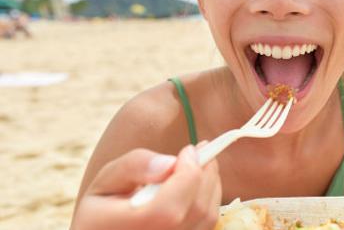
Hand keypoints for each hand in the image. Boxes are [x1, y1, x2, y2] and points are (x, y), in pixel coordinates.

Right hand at [72, 144, 221, 229]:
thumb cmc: (103, 209)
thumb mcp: (106, 181)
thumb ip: (134, 166)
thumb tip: (169, 163)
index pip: (168, 210)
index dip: (187, 175)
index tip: (189, 149)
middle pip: (195, 210)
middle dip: (204, 173)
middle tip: (201, 150)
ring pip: (207, 217)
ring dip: (210, 184)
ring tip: (198, 164)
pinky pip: (208, 223)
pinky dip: (210, 198)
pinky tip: (197, 185)